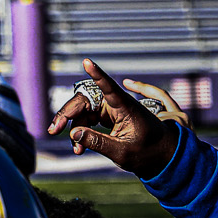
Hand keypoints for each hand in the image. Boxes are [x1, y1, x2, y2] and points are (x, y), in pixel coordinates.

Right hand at [50, 58, 177, 178]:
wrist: (163, 156)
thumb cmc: (148, 153)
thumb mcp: (122, 152)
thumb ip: (97, 142)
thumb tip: (73, 133)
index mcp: (126, 107)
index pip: (108, 87)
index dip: (97, 75)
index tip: (87, 61)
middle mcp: (116, 104)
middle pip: (84, 101)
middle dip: (67, 115)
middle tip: (53, 130)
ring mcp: (111, 109)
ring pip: (83, 112)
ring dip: (75, 128)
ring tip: (75, 149)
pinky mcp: (108, 117)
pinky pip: (88, 120)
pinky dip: (81, 132)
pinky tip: (79, 147)